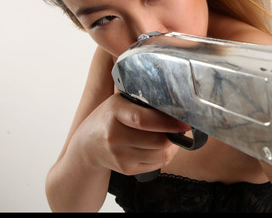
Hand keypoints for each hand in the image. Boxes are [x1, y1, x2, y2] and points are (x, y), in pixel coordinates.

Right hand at [68, 92, 189, 175]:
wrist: (87, 146)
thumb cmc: (109, 119)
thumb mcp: (119, 103)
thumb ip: (142, 102)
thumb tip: (175, 106)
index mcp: (114, 112)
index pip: (144, 120)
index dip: (168, 122)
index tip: (184, 122)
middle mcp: (114, 135)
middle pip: (157, 140)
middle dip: (174, 135)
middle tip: (180, 127)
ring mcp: (119, 155)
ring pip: (160, 154)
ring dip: (172, 146)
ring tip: (172, 137)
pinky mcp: (125, 169)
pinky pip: (156, 164)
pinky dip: (165, 156)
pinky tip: (161, 147)